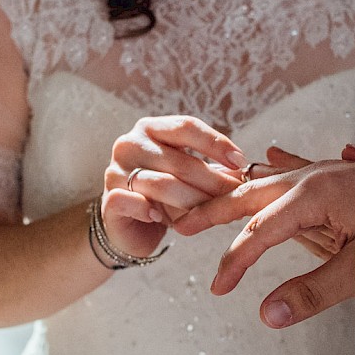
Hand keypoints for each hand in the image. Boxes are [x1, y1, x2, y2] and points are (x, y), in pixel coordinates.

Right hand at [102, 116, 246, 257]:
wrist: (129, 227)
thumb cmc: (164, 195)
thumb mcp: (187, 176)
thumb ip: (210, 169)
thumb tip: (246, 171)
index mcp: (151, 129)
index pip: (187, 127)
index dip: (216, 143)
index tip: (242, 162)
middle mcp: (130, 144)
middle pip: (180, 161)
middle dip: (213, 182)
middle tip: (237, 197)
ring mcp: (116, 171)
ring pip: (161, 184)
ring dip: (192, 202)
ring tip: (213, 213)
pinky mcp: (108, 199)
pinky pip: (130, 201)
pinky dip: (150, 210)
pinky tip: (164, 220)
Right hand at [174, 148, 354, 328]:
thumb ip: (313, 292)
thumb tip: (267, 315)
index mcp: (315, 195)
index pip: (259, 231)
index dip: (235, 261)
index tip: (218, 288)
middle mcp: (315, 176)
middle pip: (251, 193)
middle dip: (215, 211)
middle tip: (184, 225)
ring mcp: (329, 172)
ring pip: (271, 178)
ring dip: (240, 190)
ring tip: (214, 197)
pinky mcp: (343, 176)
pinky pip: (297, 169)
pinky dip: (274, 170)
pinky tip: (270, 159)